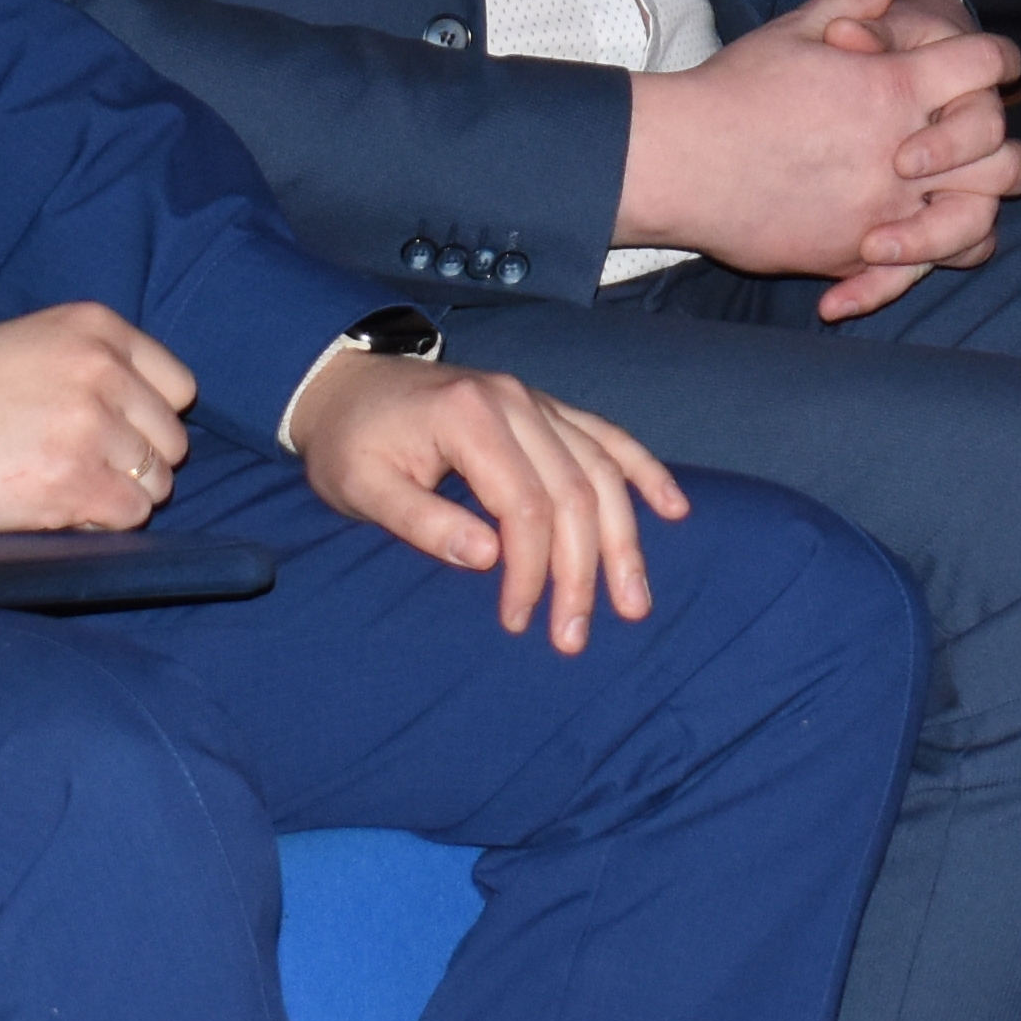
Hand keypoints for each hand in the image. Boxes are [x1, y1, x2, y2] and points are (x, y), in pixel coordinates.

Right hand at [0, 302, 194, 533]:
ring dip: (113, 496)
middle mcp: (101, 368)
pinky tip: (46, 508)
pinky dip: (96, 523)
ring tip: (53, 486)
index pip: (178, 388)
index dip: (147, 421)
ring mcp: (89, 425)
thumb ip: (90, 369)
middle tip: (72, 469)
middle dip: (133, 464)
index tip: (109, 435)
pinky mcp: (71, 480)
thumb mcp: (26, 347)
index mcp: (95, 326)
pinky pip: (128, 517)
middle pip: (171, 440)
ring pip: (155, 484)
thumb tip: (148, 426)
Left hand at [283, 357, 690, 650]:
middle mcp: (517, 402)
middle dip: (582, 573)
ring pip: (603, 471)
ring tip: (634, 602)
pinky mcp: (546, 409)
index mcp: (471, 418)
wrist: (348, 382)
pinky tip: (673, 510)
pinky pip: (609, 437)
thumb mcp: (361, 487)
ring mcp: (538, 401)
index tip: (518, 621)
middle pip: (574, 494)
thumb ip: (421, 521)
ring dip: (624, 541)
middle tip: (574, 637)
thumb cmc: (351, 442)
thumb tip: (488, 558)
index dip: (531, 571)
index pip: (524, 506)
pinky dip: (645, 473)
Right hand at [616, 0, 1020, 320]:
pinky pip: (914, 273)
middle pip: (1006, 157)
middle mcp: (904, 151)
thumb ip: (851, 2)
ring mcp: (885, 211)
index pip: (987, 64)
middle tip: (976, 146)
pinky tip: (886, 258)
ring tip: (949, 204)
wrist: (680, 161)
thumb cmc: (732, 90)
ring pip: (977, 223)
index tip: (992, 67)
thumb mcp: (793, 30)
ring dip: (976, 212)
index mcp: (895, 85)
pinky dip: (912, 272)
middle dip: (1003, 148)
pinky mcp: (854, 254)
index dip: (1000, 60)